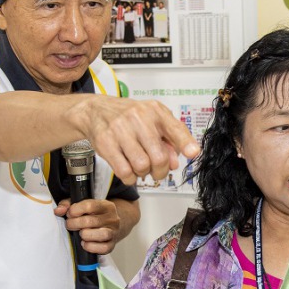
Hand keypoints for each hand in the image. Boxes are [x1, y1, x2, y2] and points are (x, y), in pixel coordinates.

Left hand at [55, 198, 120, 254]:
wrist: (110, 226)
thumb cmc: (92, 215)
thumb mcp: (81, 205)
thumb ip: (68, 205)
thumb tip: (58, 211)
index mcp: (105, 205)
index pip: (89, 205)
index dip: (75, 210)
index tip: (69, 214)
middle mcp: (112, 218)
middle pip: (90, 221)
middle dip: (74, 224)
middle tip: (70, 225)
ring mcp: (113, 232)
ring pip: (102, 234)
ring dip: (85, 235)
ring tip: (80, 234)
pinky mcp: (111, 245)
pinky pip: (103, 248)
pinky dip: (91, 247)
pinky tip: (85, 243)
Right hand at [74, 97, 199, 184]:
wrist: (96, 110)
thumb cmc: (128, 117)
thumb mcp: (152, 120)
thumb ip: (168, 140)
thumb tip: (174, 162)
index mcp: (155, 111)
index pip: (175, 128)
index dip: (185, 143)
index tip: (192, 153)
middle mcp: (139, 117)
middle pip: (159, 157)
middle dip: (161, 170)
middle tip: (157, 170)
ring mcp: (120, 130)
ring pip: (142, 166)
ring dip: (143, 173)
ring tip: (140, 167)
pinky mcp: (105, 143)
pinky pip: (124, 171)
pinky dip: (130, 177)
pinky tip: (129, 171)